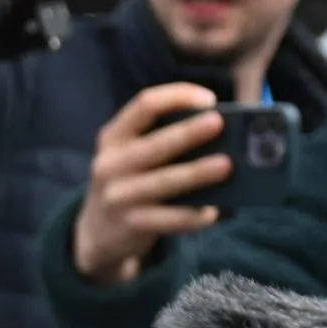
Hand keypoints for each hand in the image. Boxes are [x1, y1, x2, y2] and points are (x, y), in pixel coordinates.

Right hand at [71, 83, 230, 284]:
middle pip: (154, 144)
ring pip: (163, 182)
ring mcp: (118, 196)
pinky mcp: (130, 224)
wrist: (99, 230)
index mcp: (114, 136)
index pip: (145, 105)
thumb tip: (219, 132)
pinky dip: (191, 216)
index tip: (209, 100)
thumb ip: (161, 138)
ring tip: (226, 165)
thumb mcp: (131, 153)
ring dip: (196, 172)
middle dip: (188, 132)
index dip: (178, 97)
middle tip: (218, 123)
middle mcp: (111, 164)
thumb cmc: (131, 180)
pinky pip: (167, 219)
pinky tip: (212, 212)